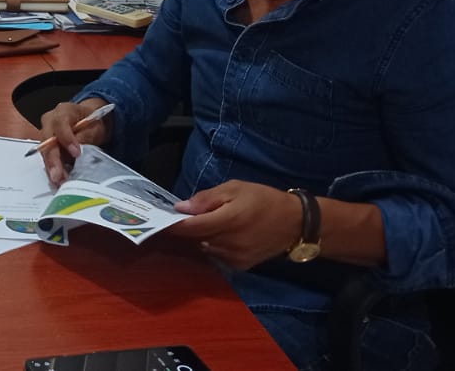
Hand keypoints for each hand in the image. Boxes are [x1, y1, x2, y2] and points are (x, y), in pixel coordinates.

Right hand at [38, 99, 111, 185]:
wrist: (89, 122)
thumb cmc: (92, 122)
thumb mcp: (95, 126)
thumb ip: (86, 136)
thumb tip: (78, 150)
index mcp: (63, 112)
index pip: (60, 124)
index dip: (67, 139)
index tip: (76, 153)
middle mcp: (50, 122)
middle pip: (47, 141)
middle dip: (53, 160)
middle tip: (58, 176)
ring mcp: (46, 135)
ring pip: (45, 153)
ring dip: (53, 168)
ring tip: (60, 182)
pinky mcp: (47, 147)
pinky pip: (48, 159)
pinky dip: (54, 170)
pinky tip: (60, 180)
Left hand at [170, 180, 304, 270]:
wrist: (294, 223)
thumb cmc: (264, 199)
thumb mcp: (235, 188)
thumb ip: (207, 199)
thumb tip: (181, 208)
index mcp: (227, 221)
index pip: (190, 227)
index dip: (173, 224)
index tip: (160, 219)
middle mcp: (228, 243)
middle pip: (196, 238)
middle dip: (188, 229)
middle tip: (186, 217)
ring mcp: (234, 257)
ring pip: (205, 248)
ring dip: (202, 238)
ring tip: (211, 224)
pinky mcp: (240, 266)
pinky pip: (218, 256)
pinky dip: (215, 246)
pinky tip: (225, 236)